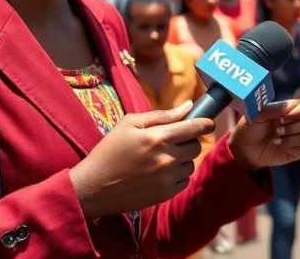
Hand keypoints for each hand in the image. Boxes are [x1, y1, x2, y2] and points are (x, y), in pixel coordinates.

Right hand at [70, 100, 213, 220]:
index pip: (196, 128)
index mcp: (158, 137)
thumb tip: (188, 105)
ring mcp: (167, 178)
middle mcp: (166, 158)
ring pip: (191, 164)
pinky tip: (160, 173)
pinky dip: (177, 176)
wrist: (93, 187)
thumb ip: (161, 115)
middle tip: (172, 142)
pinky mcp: (165, 194)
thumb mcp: (129, 124)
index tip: (207, 122)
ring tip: (162, 159)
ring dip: (182, 160)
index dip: (205, 123)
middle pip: (196, 146)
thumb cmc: (109, 151)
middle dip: (189, 141)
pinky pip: (185, 181)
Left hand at [228, 92, 299, 171]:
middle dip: (295, 121)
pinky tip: (278, 143)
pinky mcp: (296, 151)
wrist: (243, 148)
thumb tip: (287, 106)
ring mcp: (298, 137)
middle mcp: (297, 122)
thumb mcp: (256, 115)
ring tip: (275, 136)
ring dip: (291, 134)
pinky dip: (291, 144)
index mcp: (290, 109)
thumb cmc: (249, 128)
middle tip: (279, 124)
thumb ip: (272, 109)